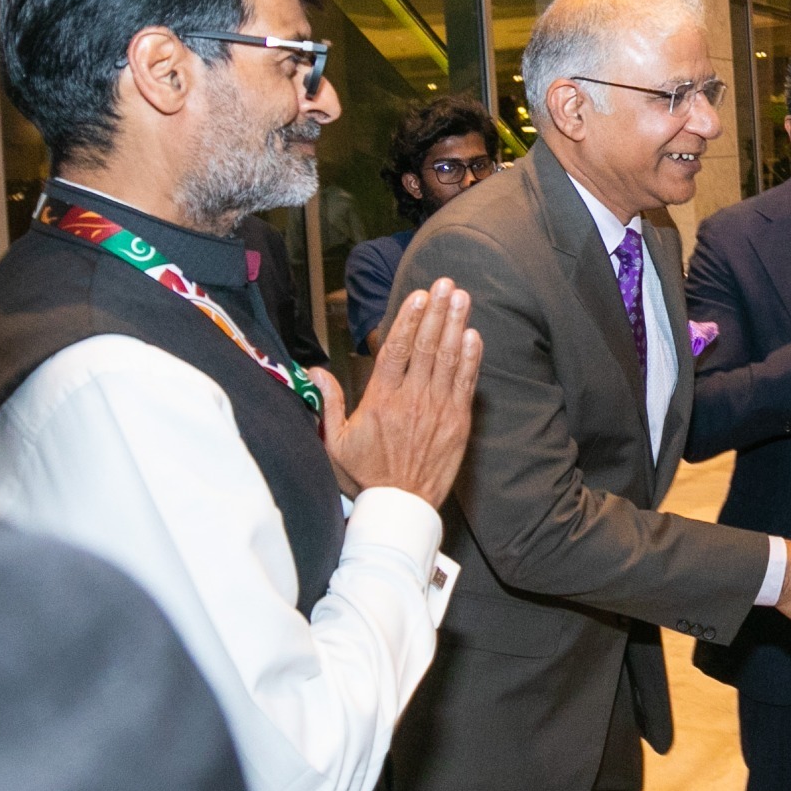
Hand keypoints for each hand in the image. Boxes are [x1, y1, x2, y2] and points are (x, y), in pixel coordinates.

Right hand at [313, 277, 482, 507]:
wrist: (400, 507)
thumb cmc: (366, 475)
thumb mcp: (335, 441)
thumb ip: (329, 403)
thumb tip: (316, 371)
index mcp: (381, 400)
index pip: (397, 349)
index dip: (410, 319)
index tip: (419, 295)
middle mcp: (412, 399)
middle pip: (427, 346)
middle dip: (437, 312)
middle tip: (447, 284)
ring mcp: (438, 410)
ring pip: (448, 360)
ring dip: (456, 325)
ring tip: (462, 298)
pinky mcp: (458, 423)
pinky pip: (466, 384)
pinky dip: (472, 359)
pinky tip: (474, 335)